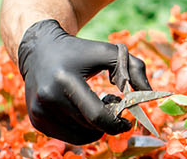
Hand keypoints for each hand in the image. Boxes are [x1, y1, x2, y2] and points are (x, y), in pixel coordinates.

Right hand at [15, 19, 151, 144]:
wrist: (39, 50)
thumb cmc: (79, 51)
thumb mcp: (109, 52)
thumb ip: (134, 69)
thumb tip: (149, 94)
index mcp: (65, 80)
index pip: (96, 116)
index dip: (116, 124)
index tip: (127, 122)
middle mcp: (48, 98)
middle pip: (90, 126)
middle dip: (107, 121)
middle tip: (111, 105)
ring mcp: (39, 111)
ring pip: (80, 136)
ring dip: (94, 127)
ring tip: (95, 106)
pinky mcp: (36, 120)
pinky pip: (68, 137)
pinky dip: (81, 129)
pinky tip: (81, 111)